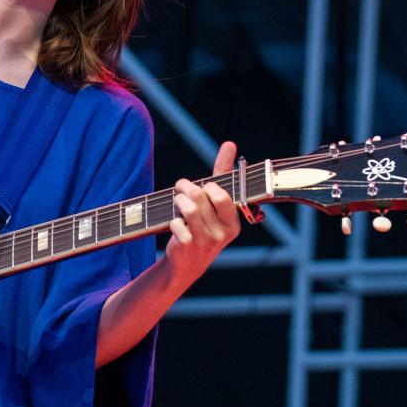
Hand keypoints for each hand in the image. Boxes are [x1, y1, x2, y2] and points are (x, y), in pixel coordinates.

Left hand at [162, 140, 240, 291]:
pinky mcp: (187, 247)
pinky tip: (176, 224)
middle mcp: (223, 233)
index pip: (222, 196)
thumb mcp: (215, 203)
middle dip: (186, 188)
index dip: (207, 187)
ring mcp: (205, 242)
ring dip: (178, 201)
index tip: (202, 187)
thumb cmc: (204, 224)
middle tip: (181, 188)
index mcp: (234, 222)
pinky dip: (172, 219)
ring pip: (188, 208)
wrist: (188, 263)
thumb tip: (230, 144)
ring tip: (177, 202)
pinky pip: (176, 222)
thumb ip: (223, 174)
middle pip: (200, 197)